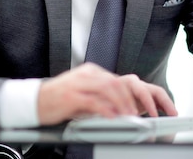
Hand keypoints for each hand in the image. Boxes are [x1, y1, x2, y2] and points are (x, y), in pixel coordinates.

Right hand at [36, 62, 176, 125]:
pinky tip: (113, 118)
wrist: (35, 101)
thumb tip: (125, 112)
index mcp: (94, 73)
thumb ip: (103, 101)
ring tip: (133, 118)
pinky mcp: (71, 95)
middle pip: (120, 83)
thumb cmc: (59, 101)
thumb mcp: (86, 98)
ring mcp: (80, 83)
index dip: (143, 94)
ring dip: (124, 105)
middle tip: (149, 115)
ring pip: (110, 89)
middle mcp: (89, 74)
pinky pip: (93, 101)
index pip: (124, 81)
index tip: (157, 107)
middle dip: (138, 99)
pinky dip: (106, 110)